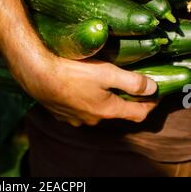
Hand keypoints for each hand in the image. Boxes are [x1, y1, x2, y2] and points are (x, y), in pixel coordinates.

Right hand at [21, 53, 157, 126]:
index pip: (137, 114)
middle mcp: (92, 120)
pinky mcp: (61, 114)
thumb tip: (152, 87)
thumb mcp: (107, 72)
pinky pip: (78, 108)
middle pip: (115, 111)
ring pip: (95, 110)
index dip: (149, 104)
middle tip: (124, 81)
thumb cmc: (72, 72)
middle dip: (122, 98)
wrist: (37, 74)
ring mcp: (75, 119)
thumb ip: (132, 81)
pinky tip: (77, 86)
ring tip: (98, 81)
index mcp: (107, 110)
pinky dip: (83, 99)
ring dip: (100, 98)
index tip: (154, 94)